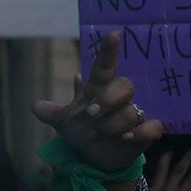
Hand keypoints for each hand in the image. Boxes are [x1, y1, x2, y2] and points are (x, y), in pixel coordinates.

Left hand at [33, 32, 162, 172]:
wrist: (93, 156)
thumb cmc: (81, 131)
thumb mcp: (63, 121)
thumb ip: (51, 112)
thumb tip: (36, 106)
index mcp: (97, 90)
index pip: (104, 67)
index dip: (108, 52)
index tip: (113, 34)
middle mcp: (117, 99)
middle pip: (124, 85)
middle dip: (108, 99)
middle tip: (91, 113)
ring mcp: (134, 114)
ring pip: (132, 111)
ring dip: (112, 126)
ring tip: (98, 135)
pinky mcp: (146, 132)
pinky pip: (154, 126)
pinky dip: (141, 132)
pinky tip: (126, 138)